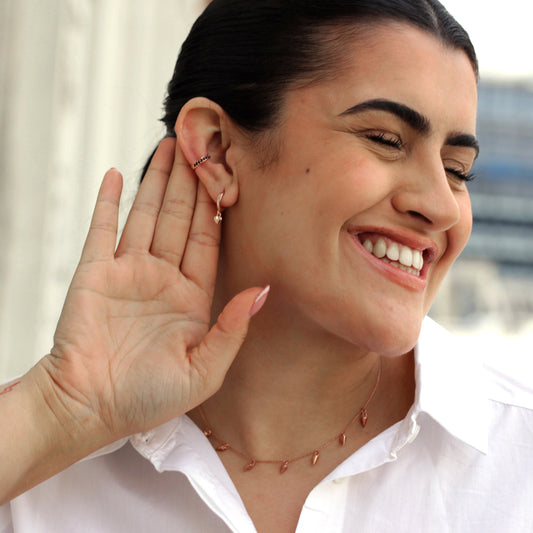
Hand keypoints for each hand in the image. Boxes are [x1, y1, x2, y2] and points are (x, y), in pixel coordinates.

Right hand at [38, 138, 266, 442]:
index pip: (208, 242)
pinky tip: (118, 174)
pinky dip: (109, 201)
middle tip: (200, 145)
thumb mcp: (203, 371)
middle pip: (180, 220)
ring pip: (146, 215)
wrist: (89, 409)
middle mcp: (162, 279)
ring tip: (169, 147)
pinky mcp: (94, 272)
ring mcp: (128, 273)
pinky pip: (102, 228)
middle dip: (191, 183)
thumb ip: (231, 330)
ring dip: (157, 181)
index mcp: (191, 299)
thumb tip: (261, 293)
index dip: (217, 210)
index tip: (227, 178)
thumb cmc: (147, 398)